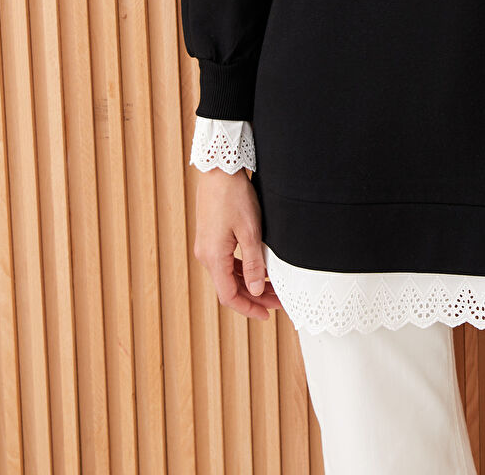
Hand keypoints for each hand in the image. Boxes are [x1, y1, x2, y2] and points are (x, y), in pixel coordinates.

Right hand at [193, 167, 283, 320]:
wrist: (219, 169)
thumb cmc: (234, 195)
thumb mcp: (250, 230)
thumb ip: (252, 262)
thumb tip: (255, 290)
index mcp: (213, 257)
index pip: (229, 296)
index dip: (248, 308)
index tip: (266, 315)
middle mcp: (206, 255)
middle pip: (230, 287)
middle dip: (255, 297)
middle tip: (278, 301)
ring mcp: (207, 246)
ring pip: (228, 275)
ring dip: (249, 283)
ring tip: (272, 287)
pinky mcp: (210, 237)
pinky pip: (226, 262)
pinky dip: (242, 269)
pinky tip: (258, 269)